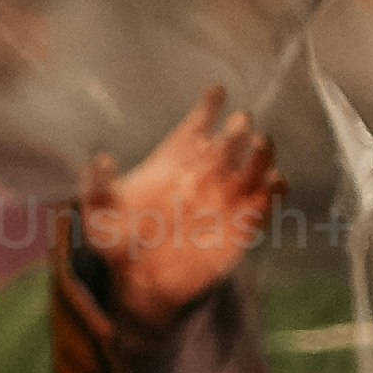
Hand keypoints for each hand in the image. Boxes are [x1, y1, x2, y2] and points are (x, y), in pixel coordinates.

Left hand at [82, 92, 278, 324]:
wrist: (138, 281)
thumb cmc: (119, 240)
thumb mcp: (99, 213)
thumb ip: (96, 186)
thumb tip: (100, 159)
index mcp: (176, 159)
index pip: (198, 123)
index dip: (209, 105)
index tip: (216, 91)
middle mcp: (206, 171)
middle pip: (231, 140)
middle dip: (237, 128)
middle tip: (238, 123)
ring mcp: (228, 195)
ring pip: (257, 163)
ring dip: (263, 152)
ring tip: (259, 145)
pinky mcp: (244, 222)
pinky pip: (268, 198)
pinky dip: (275, 187)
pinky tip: (272, 182)